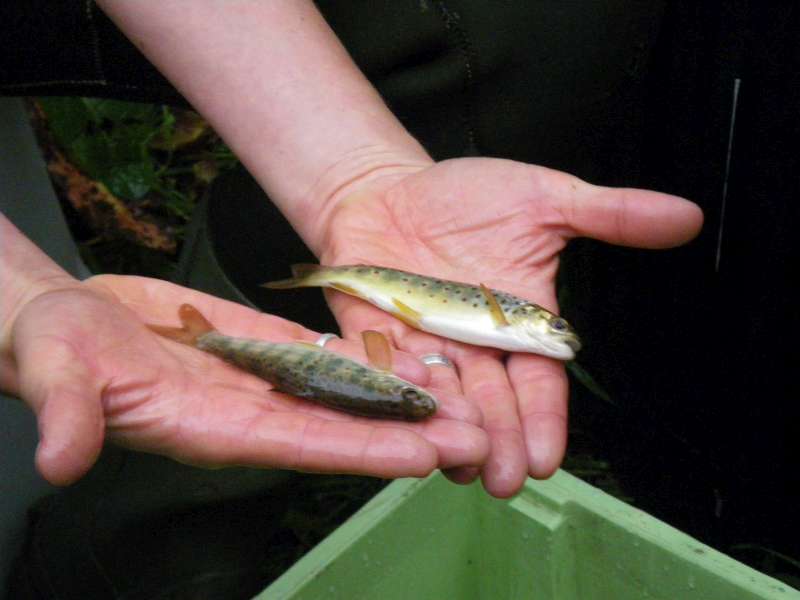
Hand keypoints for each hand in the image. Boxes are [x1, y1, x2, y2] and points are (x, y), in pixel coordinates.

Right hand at [4, 274, 487, 484]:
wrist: (64, 323)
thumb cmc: (54, 349)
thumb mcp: (56, 372)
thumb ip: (69, 412)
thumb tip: (58, 460)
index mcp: (213, 427)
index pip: (302, 446)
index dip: (362, 451)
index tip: (423, 455)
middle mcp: (251, 412)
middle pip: (343, 428)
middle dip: (408, 434)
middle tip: (479, 437)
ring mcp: (263, 381)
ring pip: (345, 393)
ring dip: (403, 397)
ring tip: (465, 398)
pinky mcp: (263, 347)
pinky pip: (326, 355)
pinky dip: (369, 357)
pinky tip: (411, 356)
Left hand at [316, 157, 702, 496]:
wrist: (388, 187)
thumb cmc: (466, 196)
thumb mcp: (543, 199)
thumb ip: (608, 215)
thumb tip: (686, 215)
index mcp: (514, 326)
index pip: (536, 383)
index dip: (542, 419)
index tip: (546, 458)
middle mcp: (470, 346)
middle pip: (489, 404)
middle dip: (498, 442)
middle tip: (505, 479)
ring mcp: (420, 345)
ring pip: (439, 398)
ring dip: (449, 428)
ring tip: (461, 459)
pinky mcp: (370, 337)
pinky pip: (381, 366)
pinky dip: (393, 383)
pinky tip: (406, 404)